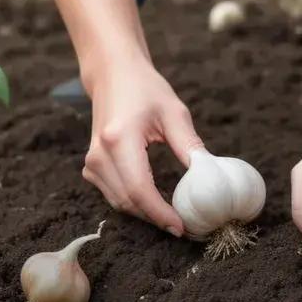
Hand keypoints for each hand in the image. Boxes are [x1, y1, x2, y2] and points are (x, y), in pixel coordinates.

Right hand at [84, 63, 202, 234]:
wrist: (112, 75)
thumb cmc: (144, 88)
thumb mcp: (174, 112)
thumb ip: (190, 146)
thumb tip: (210, 177)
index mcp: (119, 139)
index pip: (139, 189)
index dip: (160, 213)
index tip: (181, 226)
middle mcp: (99, 154)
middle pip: (128, 201)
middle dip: (156, 218)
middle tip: (184, 225)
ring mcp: (92, 162)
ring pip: (119, 203)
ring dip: (146, 213)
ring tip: (173, 216)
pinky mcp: (91, 167)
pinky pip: (113, 195)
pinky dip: (134, 203)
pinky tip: (155, 202)